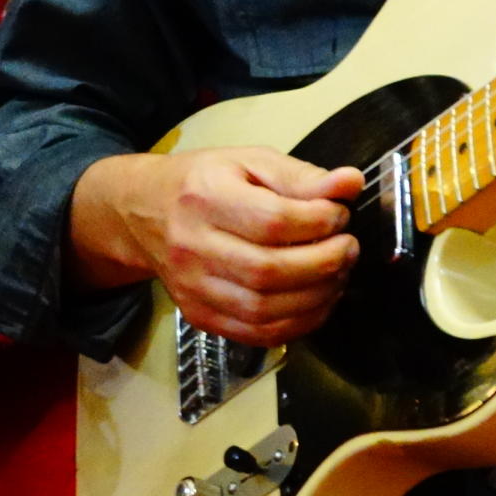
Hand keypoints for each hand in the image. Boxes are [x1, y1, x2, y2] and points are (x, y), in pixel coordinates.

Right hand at [77, 146, 362, 345]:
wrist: (145, 213)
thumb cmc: (204, 183)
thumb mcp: (250, 162)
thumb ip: (301, 176)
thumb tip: (350, 184)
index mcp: (204, 197)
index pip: (273, 221)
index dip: (320, 222)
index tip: (339, 215)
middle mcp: (192, 246)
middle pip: (269, 270)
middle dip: (325, 262)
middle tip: (348, 248)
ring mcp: (192, 287)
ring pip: (265, 309)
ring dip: (317, 296)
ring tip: (337, 273)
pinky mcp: (199, 315)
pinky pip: (258, 333)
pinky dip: (298, 323)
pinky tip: (316, 300)